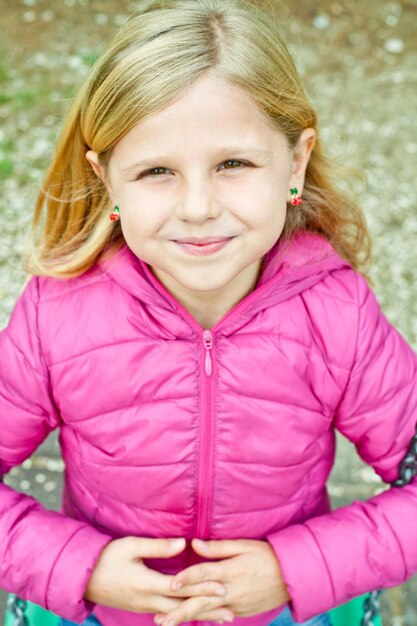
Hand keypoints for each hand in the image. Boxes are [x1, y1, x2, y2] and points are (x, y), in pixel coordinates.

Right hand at [84, 536, 230, 616]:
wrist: (82, 578)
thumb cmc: (107, 558)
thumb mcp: (131, 547)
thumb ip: (158, 546)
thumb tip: (184, 544)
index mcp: (146, 584)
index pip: (181, 587)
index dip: (203, 587)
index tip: (223, 587)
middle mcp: (147, 600)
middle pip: (183, 606)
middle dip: (208, 608)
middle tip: (231, 611)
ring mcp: (144, 607)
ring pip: (176, 614)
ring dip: (198, 615)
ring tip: (219, 618)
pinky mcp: (141, 607)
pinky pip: (167, 614)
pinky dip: (183, 615)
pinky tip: (193, 616)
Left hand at [154, 538, 289, 625]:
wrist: (292, 577)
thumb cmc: (267, 555)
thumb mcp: (244, 546)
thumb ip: (218, 548)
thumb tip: (194, 544)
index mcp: (231, 571)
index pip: (204, 574)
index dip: (187, 578)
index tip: (170, 584)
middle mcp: (231, 590)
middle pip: (201, 602)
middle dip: (180, 611)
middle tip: (161, 619)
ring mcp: (236, 604)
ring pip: (207, 613)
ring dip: (187, 618)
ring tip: (167, 623)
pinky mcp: (241, 611)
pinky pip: (220, 615)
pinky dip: (205, 618)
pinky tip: (192, 620)